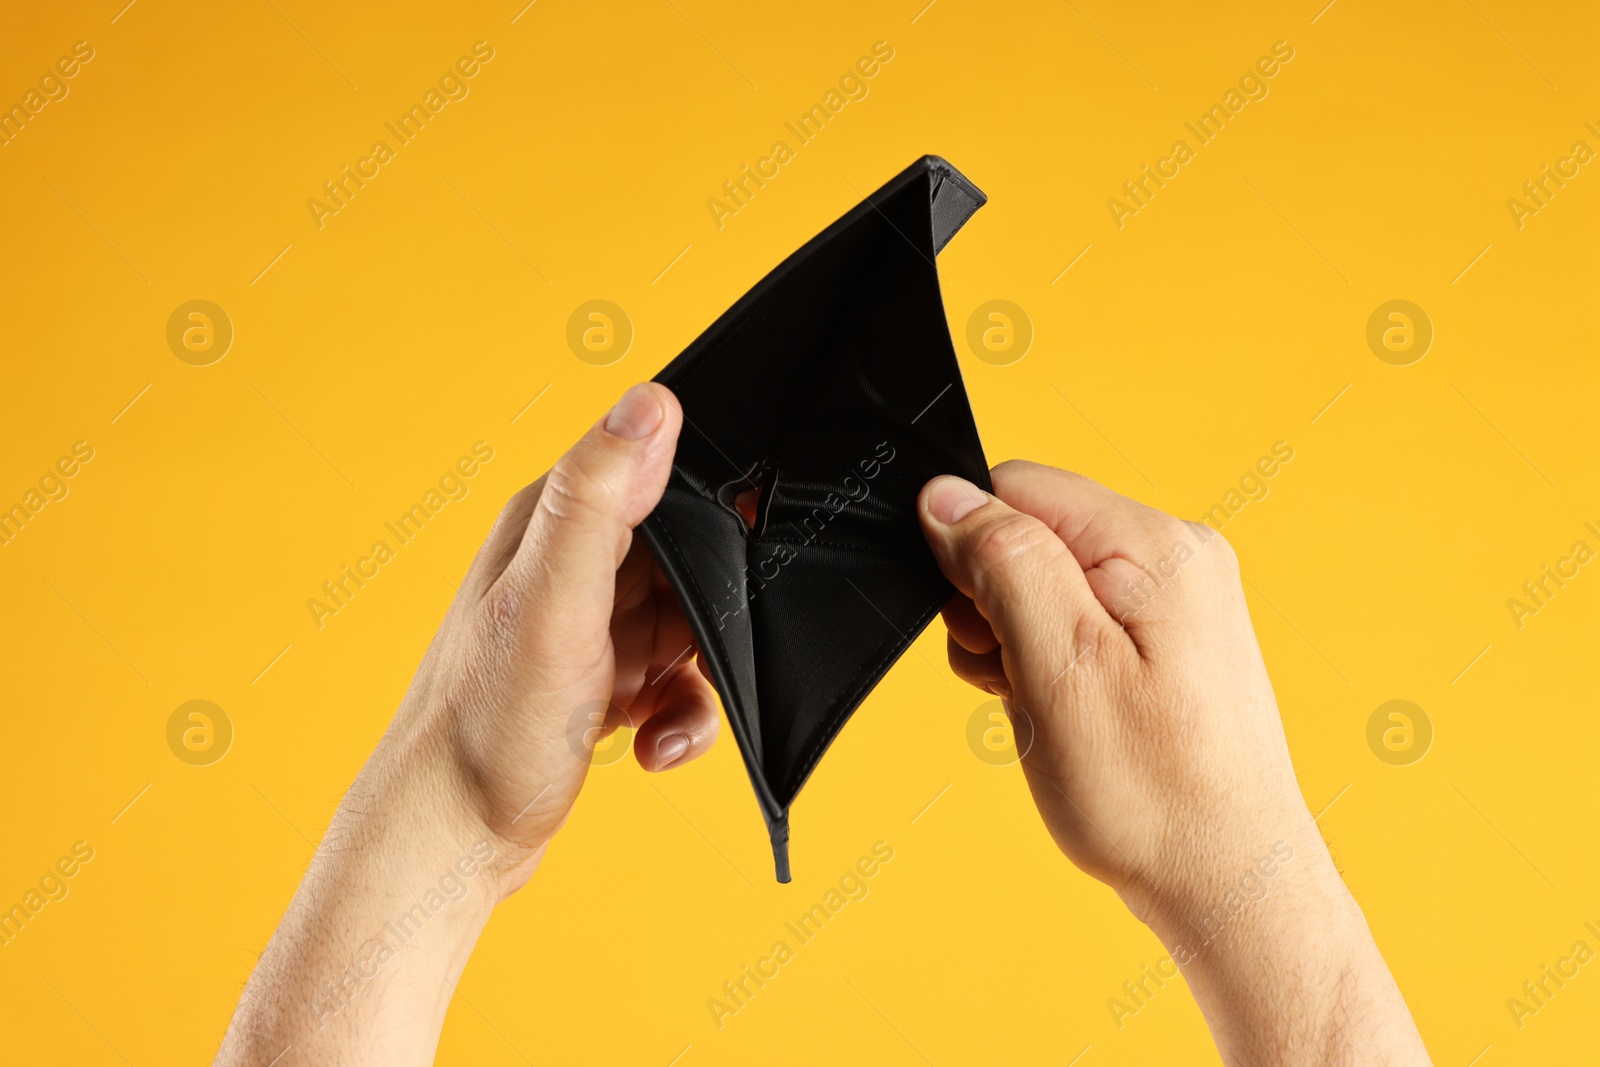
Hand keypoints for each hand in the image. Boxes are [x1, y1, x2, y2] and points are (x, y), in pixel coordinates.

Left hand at [217, 382, 720, 1064]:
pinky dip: (681, 718)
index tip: (738, 556)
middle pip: (689, 553)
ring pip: (690, 623)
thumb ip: (599, 501)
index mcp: (552, 520)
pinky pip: (675, 683)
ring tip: (662, 713)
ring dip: (698, 673)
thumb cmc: (487, 722)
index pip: (656, 469)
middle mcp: (568, 565)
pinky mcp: (600, 683)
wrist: (451, 839)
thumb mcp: (553, 600)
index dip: (711, 508)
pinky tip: (653, 747)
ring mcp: (587, 627)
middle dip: (715, 608)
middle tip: (697, 649)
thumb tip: (651, 403)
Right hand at [918, 461, 1430, 1065]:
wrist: (1229, 881)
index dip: (971, 552)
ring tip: (1046, 709)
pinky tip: (1065, 716)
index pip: (1016, 487)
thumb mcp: (1058, 668)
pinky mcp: (1171, 640)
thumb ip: (1003, 563)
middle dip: (995, 603)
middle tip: (1020, 680)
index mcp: (1156, 545)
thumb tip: (947, 496)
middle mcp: (1178, 556)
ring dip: (1019, 641)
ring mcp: (1179, 599)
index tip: (986, 630)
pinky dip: (1050, 663)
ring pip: (1047, 581)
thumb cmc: (1153, 794)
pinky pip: (1079, 621)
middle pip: (1031, 532)